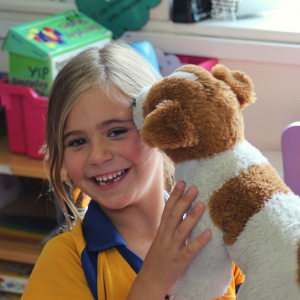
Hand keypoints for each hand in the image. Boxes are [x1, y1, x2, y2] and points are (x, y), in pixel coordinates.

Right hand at [127, 182, 210, 299]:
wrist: (150, 280)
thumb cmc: (158, 258)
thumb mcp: (160, 239)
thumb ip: (169, 227)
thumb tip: (179, 212)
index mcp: (161, 231)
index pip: (168, 210)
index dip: (174, 196)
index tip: (181, 182)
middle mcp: (165, 237)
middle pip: (174, 216)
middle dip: (184, 201)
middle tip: (194, 188)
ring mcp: (171, 249)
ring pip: (181, 230)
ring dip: (191, 217)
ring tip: (202, 205)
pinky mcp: (178, 261)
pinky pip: (189, 251)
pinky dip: (198, 242)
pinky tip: (209, 234)